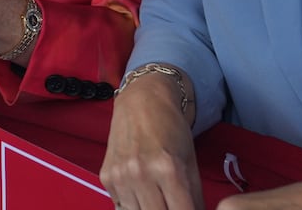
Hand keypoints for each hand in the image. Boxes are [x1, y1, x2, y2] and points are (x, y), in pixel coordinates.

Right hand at [100, 74, 203, 209]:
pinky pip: (121, 205)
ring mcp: (120, 176)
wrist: (141, 101)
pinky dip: (133, 205)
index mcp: (167, 169)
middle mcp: (140, 174)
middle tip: (173, 204)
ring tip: (157, 200)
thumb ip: (195, 195)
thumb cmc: (170, 128)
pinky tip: (141, 193)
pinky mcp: (106, 177)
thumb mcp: (190, 161)